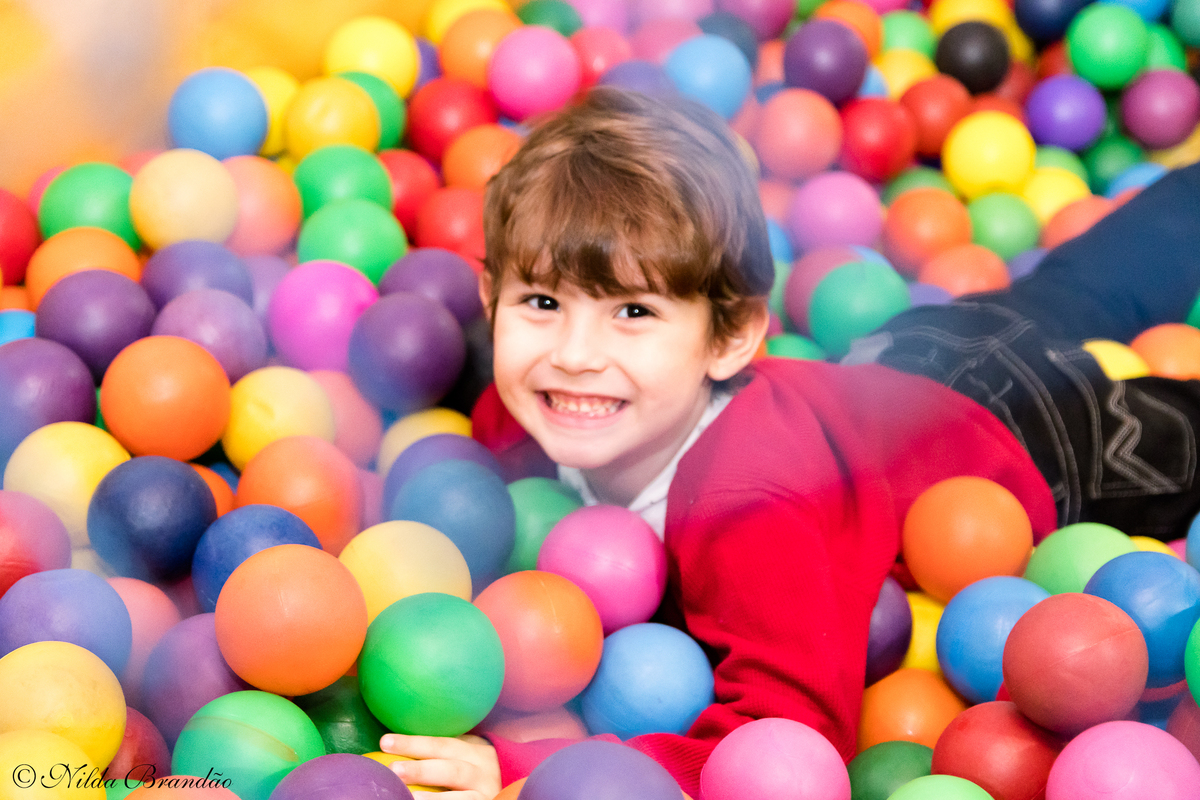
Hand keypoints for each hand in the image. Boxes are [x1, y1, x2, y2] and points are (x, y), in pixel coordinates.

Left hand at [379, 732, 501, 799]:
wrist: (513, 790)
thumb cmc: (474, 771)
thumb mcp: (467, 754)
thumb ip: (443, 750)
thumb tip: (394, 742)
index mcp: (476, 752)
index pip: (443, 744)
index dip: (414, 743)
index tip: (385, 742)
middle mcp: (484, 773)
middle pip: (452, 769)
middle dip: (422, 769)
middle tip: (394, 770)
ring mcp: (487, 795)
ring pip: (463, 798)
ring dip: (434, 799)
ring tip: (409, 797)